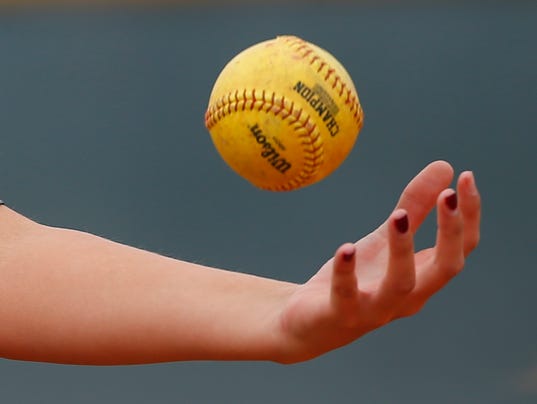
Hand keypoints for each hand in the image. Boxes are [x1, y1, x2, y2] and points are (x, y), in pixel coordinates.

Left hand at [277, 161, 480, 362]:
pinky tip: (345, 248)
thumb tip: (444, 167)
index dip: (469, 215)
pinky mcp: (342, 314)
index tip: (465, 176)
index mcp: (423, 276)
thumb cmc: (358, 279)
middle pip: (445, 268)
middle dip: (450, 232)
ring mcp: (376, 309)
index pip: (461, 248)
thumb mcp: (385, 239)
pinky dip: (348, 273)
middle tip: (448, 194)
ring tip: (398, 215)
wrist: (311, 322)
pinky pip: (347, 296)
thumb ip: (415, 208)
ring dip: (402, 249)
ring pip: (401, 283)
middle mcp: (408, 296)